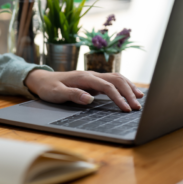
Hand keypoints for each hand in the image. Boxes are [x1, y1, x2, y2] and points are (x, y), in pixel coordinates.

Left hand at [24, 70, 143, 111]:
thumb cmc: (49, 88)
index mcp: (84, 78)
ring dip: (129, 87)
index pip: (107, 86)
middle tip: (137, 107)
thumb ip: (73, 95)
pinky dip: (123, 86)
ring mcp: (93, 77)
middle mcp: (91, 75)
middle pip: (116, 80)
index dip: (118, 97)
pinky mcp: (93, 82)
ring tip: (140, 99)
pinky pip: (112, 81)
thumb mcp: (57, 93)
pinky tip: (130, 93)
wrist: (42, 80)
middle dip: (128, 92)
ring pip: (116, 78)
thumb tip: (89, 99)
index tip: (125, 108)